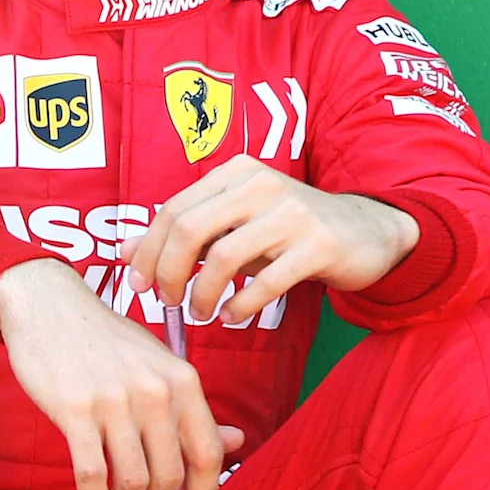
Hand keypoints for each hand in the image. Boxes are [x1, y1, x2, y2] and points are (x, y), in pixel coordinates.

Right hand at [0, 259, 245, 489]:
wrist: (49, 306)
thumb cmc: (106, 342)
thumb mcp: (158, 366)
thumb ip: (192, 409)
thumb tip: (236, 442)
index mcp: (182, 381)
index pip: (207, 452)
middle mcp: (155, 392)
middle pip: (170, 475)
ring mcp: (115, 401)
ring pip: (133, 480)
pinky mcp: (76, 410)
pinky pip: (91, 473)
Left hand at [128, 156, 419, 327]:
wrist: (367, 231)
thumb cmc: (288, 231)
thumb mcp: (235, 223)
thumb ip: (184, 233)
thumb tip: (123, 254)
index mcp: (236, 173)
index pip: (173, 210)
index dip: (147, 250)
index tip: (137, 284)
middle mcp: (261, 184)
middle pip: (190, 229)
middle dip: (168, 273)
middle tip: (167, 302)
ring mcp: (293, 212)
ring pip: (224, 256)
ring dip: (203, 293)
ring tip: (201, 313)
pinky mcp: (319, 244)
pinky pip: (267, 281)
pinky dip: (241, 305)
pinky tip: (232, 316)